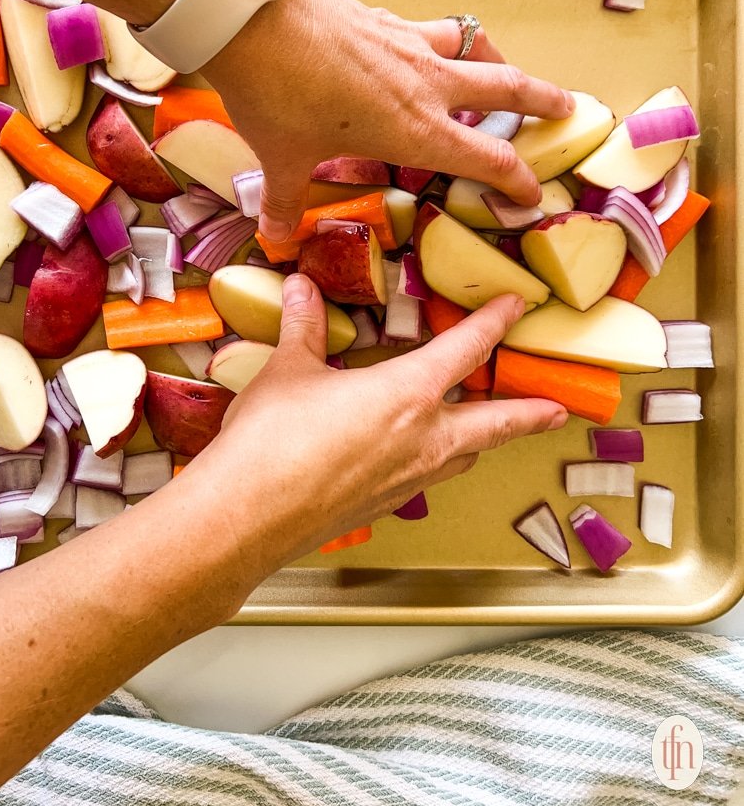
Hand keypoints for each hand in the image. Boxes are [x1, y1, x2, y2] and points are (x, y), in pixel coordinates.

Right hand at [186, 275, 567, 570]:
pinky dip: (435, 463)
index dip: (494, 322)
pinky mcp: (385, 507)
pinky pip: (427, 479)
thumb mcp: (288, 370)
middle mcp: (422, 438)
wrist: (249, 515)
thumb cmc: (272, 440)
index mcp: (407, 393)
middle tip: (556, 410)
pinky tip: (414, 459)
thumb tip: (302, 290)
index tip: (516, 307)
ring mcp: (408, 479)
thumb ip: (304, 327)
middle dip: (529, 413)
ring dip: (481, 441)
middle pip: (495, 423)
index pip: (465, 349)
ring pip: (464, 456)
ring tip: (485, 432)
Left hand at [204, 0, 573, 242]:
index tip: (534, 196)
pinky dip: (441, 41)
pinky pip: (429, 28)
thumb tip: (273, 240)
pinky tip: (421, 48)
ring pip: (474, 46)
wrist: (250, 18)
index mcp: (415, 129)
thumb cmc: (275, 94)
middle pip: (508, 87)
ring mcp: (408, 42)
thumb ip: (285, 202)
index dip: (518, 181)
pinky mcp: (384, 16)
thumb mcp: (281, 158)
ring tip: (500, 68)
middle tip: (568, 109)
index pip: (489, 159)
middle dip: (545, 101)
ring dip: (496, 59)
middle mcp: (426, 83)